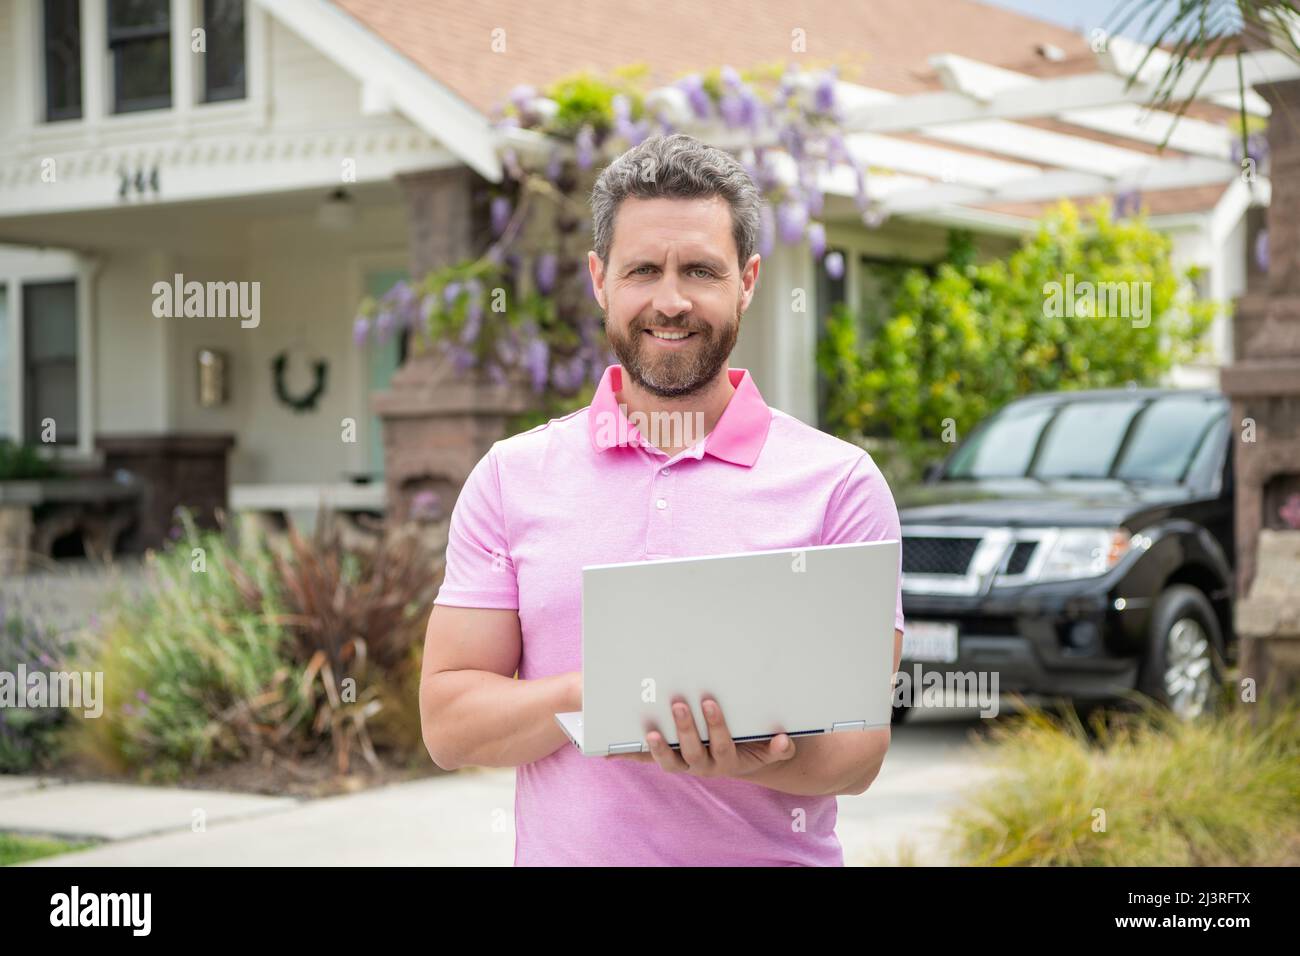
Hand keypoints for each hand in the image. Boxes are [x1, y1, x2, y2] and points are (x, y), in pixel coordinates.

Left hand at [607, 697, 795, 777]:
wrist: (745, 761)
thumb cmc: (755, 745)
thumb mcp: (770, 748)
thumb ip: (779, 747)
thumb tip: (784, 740)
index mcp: (729, 759)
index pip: (722, 743)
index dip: (716, 725)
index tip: (710, 703)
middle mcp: (705, 766)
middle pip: (693, 751)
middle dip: (685, 728)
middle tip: (679, 703)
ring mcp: (685, 765)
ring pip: (670, 761)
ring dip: (658, 748)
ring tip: (649, 731)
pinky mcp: (670, 761)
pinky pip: (648, 760)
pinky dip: (630, 755)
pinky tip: (610, 751)